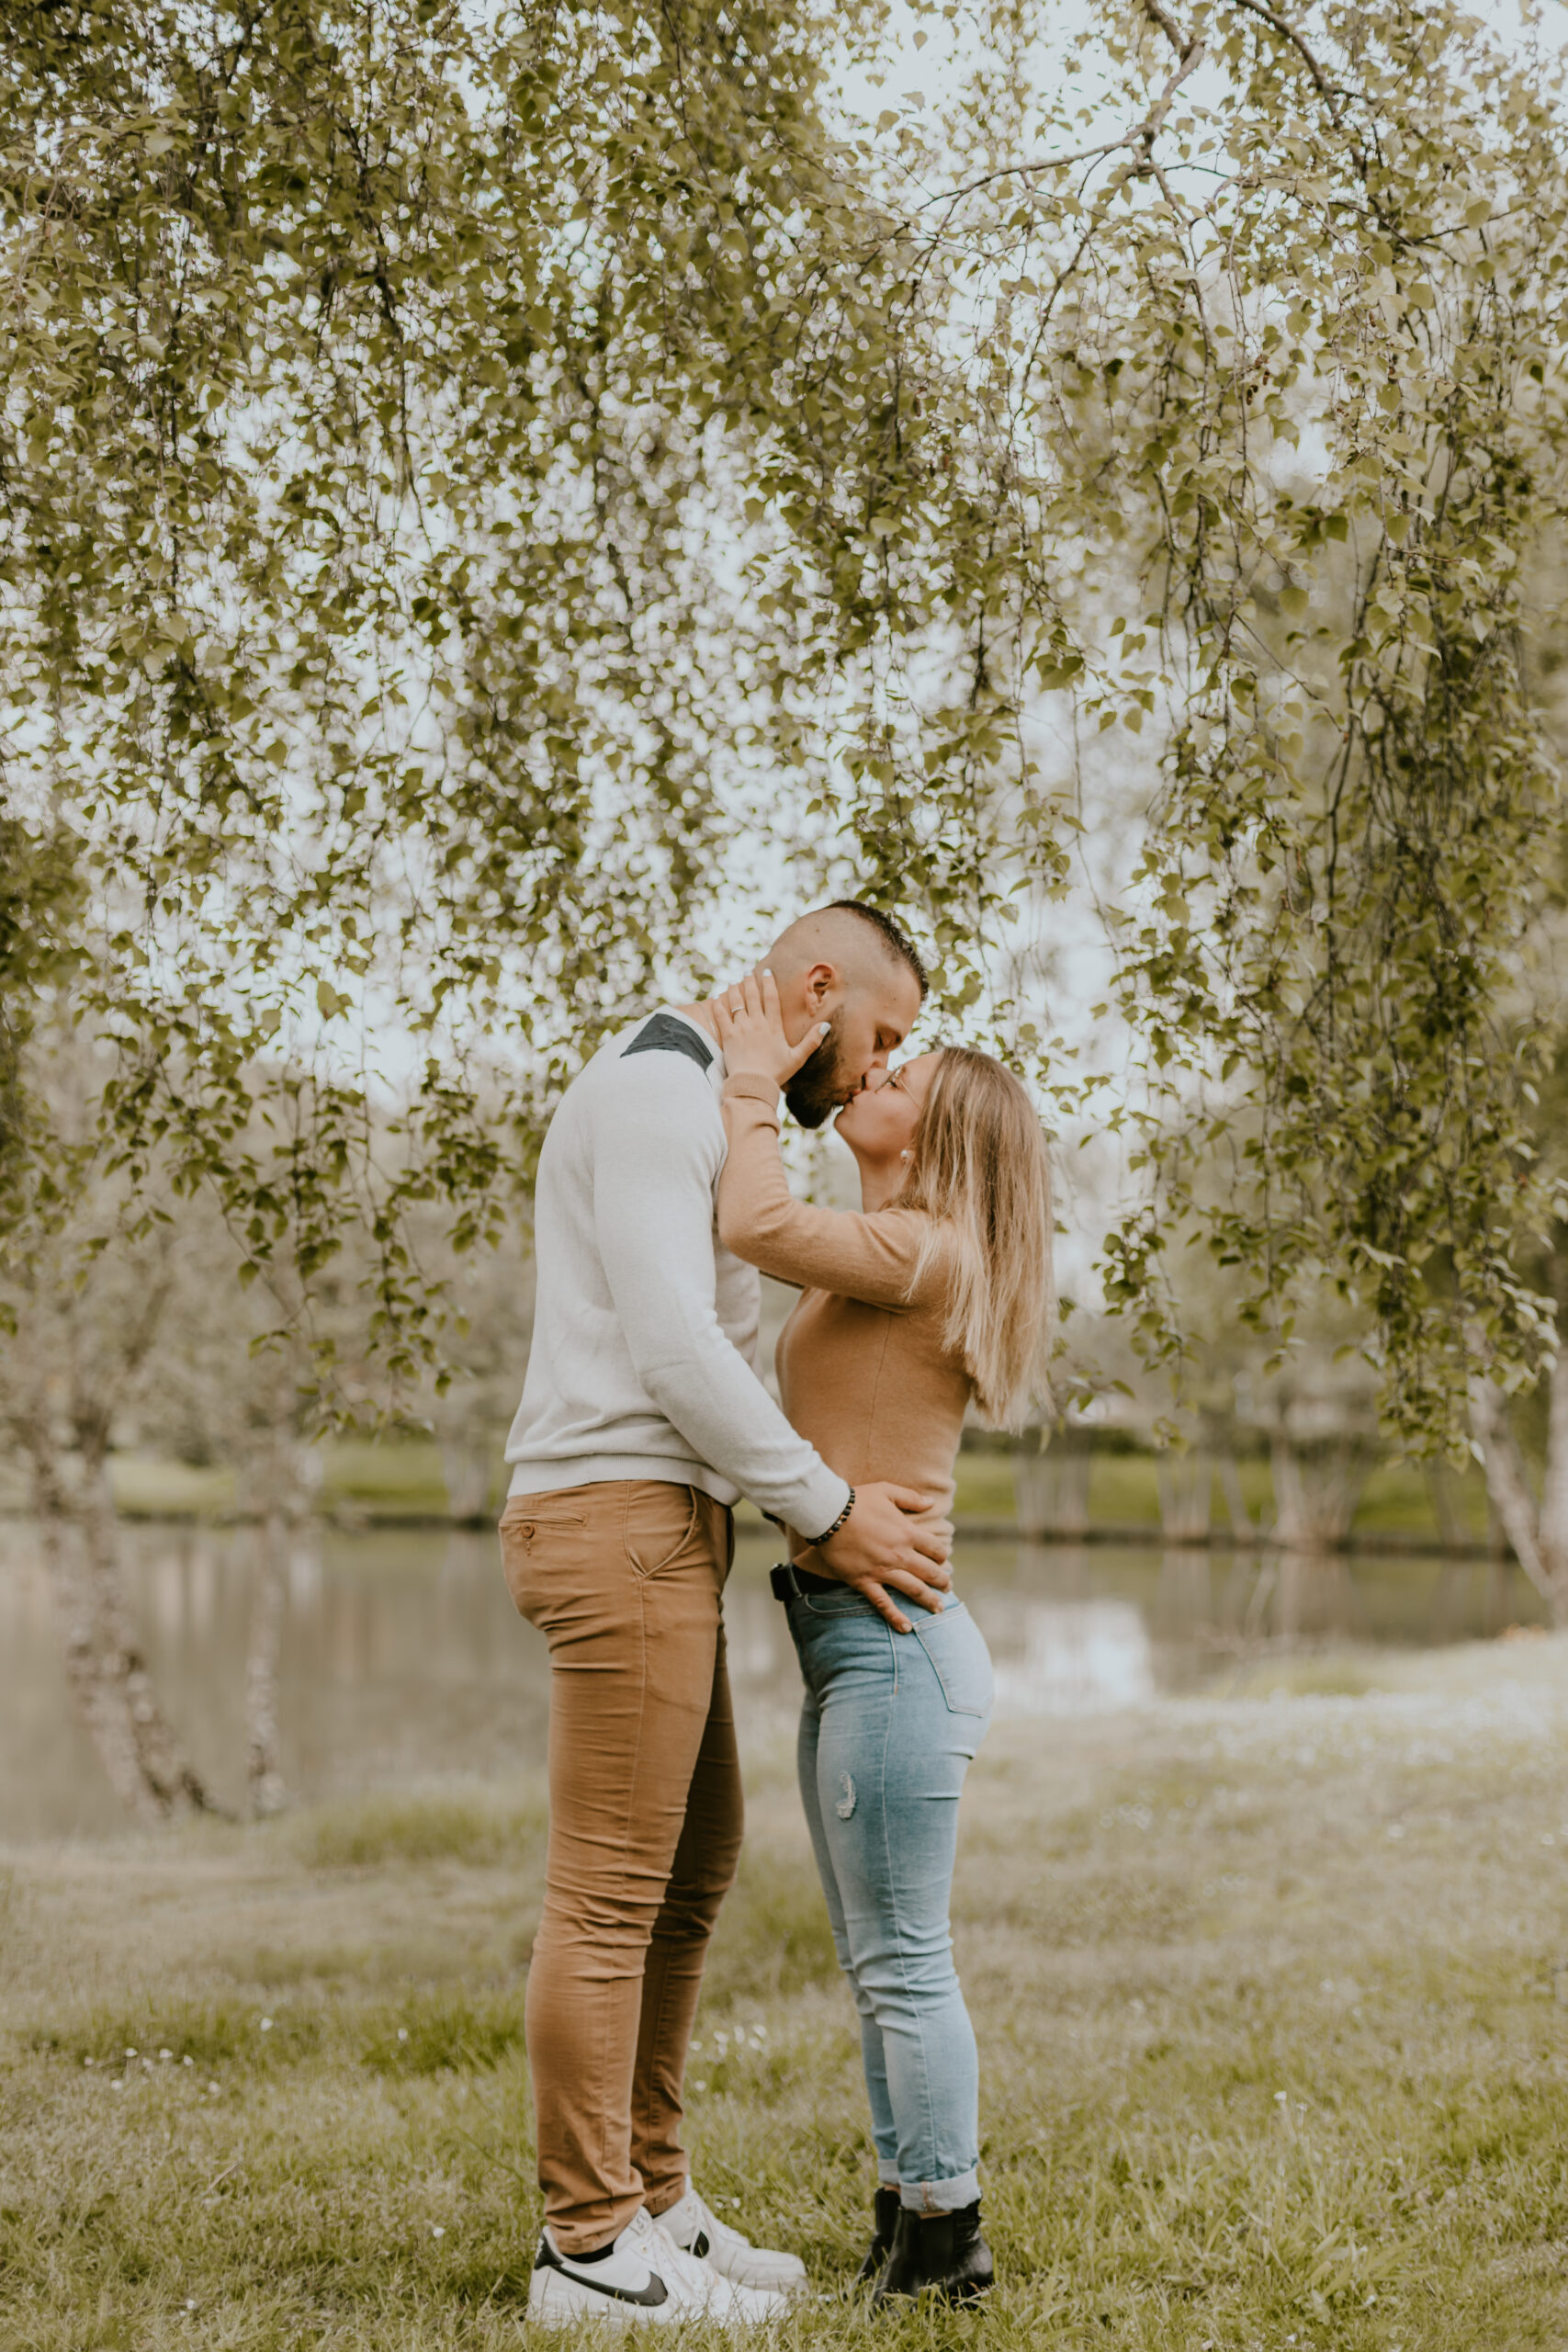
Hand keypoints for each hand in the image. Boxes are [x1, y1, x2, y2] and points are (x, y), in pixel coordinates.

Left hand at [712, 970, 824, 1091]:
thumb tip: (826, 1026)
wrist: (753, 1085)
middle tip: (748, 973)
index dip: (769, 983)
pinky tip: (717, 998)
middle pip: (753, 996)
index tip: (767, 972)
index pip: (771, 998)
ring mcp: (741, 1029)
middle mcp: (757, 1024)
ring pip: (736, 1002)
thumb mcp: (797, 1058)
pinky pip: (721, 1015)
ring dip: (735, 990)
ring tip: (734, 982)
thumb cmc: (776, 1073)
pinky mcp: (728, 1036)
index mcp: (774, 1027)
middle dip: (750, 982)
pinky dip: (718, 1005)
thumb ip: (812, 1041)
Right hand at [816, 1482, 953, 1633]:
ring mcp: (882, 1570)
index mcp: (907, 1533)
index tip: (944, 1560)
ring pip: (913, 1589)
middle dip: (942, 1581)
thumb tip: (932, 1502)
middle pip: (929, 1572)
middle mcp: (899, 1555)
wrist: (827, 1513)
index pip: (935, 1549)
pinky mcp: (864, 1581)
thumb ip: (911, 1498)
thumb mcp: (887, 1491)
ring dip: (928, 1600)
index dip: (942, 1556)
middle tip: (948, 1587)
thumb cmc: (858, 1500)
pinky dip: (896, 1617)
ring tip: (939, 1609)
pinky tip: (907, 1628)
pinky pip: (883, 1603)